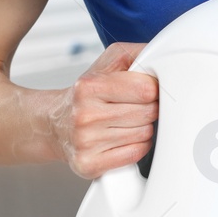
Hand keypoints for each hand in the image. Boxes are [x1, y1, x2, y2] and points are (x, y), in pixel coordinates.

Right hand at [53, 42, 158, 178]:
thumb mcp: (106, 64)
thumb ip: (136, 53)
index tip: (147, 90)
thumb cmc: (86, 94)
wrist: (55, 123)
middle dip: (149, 108)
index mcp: (89, 86)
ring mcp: (86, 142)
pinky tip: (123, 138)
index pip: (145, 88)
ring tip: (127, 122)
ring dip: (143, 128)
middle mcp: (84, 115)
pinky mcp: (89, 164)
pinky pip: (135, 154)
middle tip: (135, 107)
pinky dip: (136, 146)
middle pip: (148, 113)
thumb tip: (162, 52)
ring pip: (145, 134)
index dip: (153, 89)